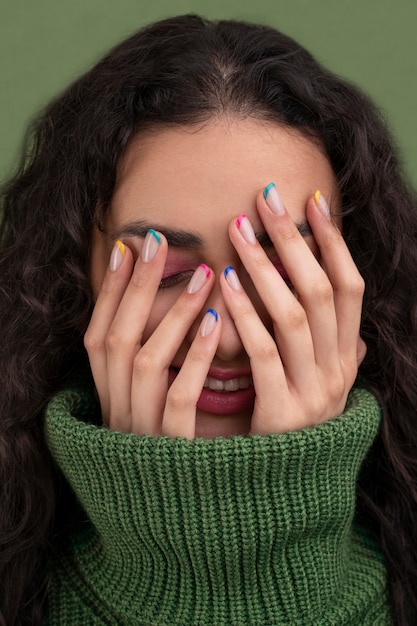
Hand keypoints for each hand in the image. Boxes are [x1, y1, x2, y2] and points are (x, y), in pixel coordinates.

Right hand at [84, 230, 220, 437]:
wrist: (189, 522)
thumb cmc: (175, 452)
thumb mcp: (153, 405)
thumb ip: (155, 365)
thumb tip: (172, 308)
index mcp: (109, 400)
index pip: (98, 336)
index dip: (111, 292)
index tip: (129, 247)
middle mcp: (116, 414)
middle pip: (114, 340)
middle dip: (137, 289)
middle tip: (161, 242)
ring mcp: (141, 434)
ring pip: (143, 363)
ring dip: (170, 314)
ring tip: (203, 274)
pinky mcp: (173, 452)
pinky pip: (178, 399)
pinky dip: (193, 357)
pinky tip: (216, 322)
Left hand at [221, 186, 365, 433]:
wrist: (282, 488)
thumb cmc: (293, 421)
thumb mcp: (319, 381)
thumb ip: (330, 348)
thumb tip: (346, 316)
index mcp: (348, 357)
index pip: (351, 288)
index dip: (334, 242)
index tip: (313, 201)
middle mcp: (339, 370)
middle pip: (323, 290)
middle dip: (296, 240)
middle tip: (267, 198)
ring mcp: (315, 390)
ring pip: (297, 313)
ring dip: (268, 266)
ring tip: (240, 229)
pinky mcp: (283, 409)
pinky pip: (264, 350)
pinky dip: (247, 312)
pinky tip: (225, 283)